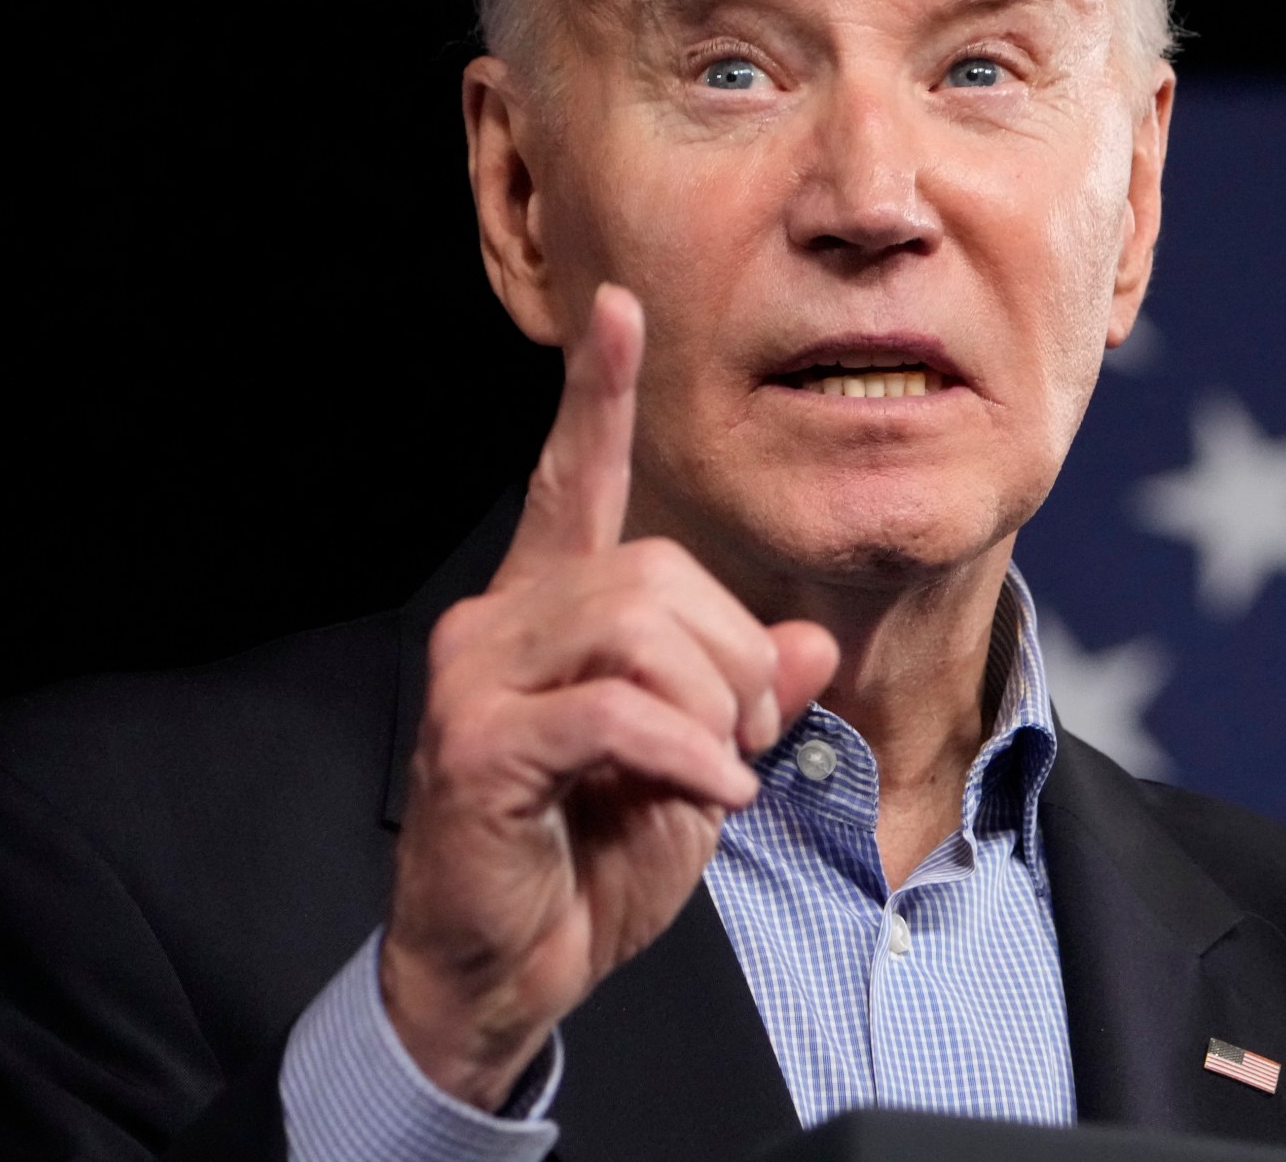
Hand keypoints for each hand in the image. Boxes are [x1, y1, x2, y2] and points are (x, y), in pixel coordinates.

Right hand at [380, 284, 838, 1108]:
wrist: (501, 974)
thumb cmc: (587, 865)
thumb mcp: (697, 773)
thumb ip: (745, 701)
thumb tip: (807, 647)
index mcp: (549, 614)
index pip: (573, 483)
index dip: (597, 398)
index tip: (621, 311)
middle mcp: (501, 624)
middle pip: (657, 572)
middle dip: (735, 659)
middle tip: (744, 743)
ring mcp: (478, 680)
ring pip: (640, 629)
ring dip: (713, 709)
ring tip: (714, 773)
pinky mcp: (478, 746)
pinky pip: (616, 711)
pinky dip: (688, 754)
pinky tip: (710, 798)